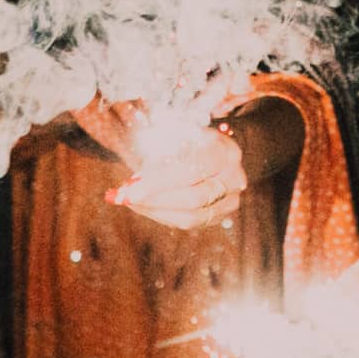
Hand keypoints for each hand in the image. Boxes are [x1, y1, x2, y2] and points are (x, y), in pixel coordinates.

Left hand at [107, 125, 247, 229]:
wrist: (206, 146)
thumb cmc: (185, 137)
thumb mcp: (173, 133)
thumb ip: (156, 154)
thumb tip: (133, 184)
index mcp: (225, 151)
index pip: (192, 171)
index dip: (159, 181)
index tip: (130, 186)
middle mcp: (234, 177)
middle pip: (193, 199)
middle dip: (154, 200)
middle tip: (125, 196)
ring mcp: (231, 200)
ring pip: (191, 217)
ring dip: (155, 211)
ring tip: (130, 200)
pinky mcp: (221, 215)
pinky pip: (189, 224)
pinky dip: (162, 216)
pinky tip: (144, 205)